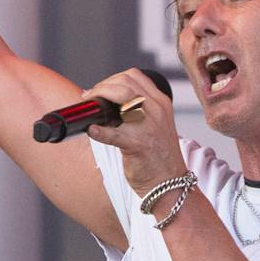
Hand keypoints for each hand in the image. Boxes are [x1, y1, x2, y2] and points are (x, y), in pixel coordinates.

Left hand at [85, 65, 186, 198]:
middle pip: (124, 82)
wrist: (169, 184)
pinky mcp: (138, 145)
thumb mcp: (154, 124)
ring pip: (121, 97)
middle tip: (90, 97)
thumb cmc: (157, 156)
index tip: (101, 88)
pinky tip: (91, 131)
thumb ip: (137, 110)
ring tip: (90, 109)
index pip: (134, 76)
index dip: (113, 78)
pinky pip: (113, 133)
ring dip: (99, 98)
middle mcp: (157, 110)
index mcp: (161, 103)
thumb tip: (104, 99)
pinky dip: (99, 131)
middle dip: (102, 86)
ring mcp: (149, 126)